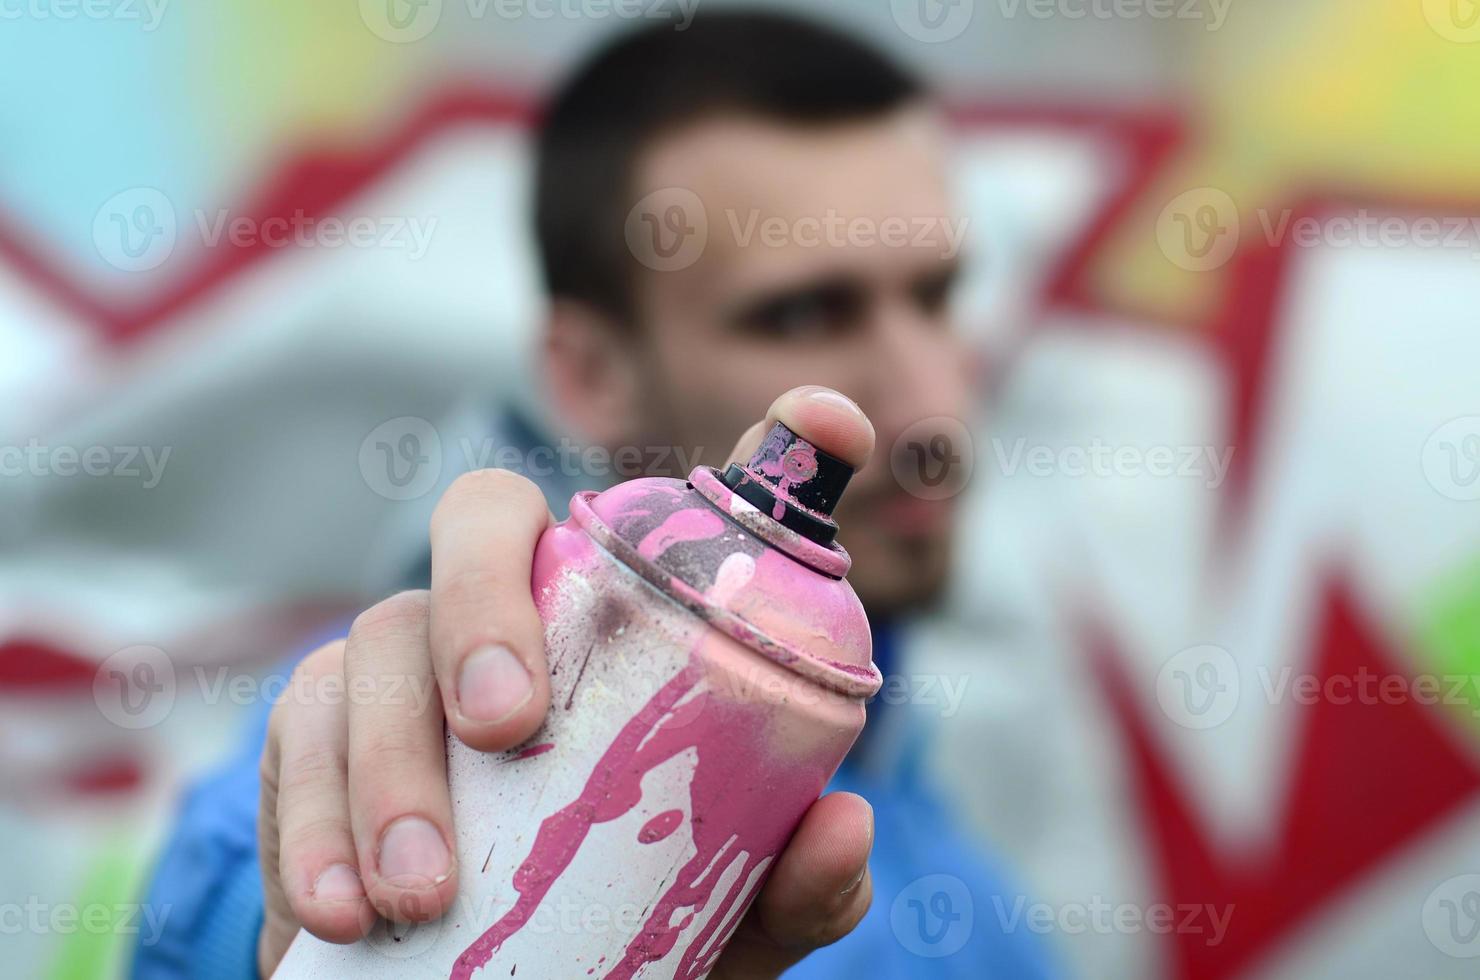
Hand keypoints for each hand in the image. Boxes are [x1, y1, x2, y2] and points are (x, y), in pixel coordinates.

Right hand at [256, 385, 877, 977]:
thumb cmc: (615, 934)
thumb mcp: (715, 918)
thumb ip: (781, 882)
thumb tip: (843, 826)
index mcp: (612, 635)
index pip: (669, 515)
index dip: (763, 450)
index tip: (832, 421)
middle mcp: (505, 618)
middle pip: (481, 525)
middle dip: (482, 606)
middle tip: (505, 727)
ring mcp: (402, 673)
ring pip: (372, 643)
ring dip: (386, 761)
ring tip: (422, 890)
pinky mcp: (312, 747)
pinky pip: (296, 739)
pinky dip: (308, 825)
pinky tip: (341, 911)